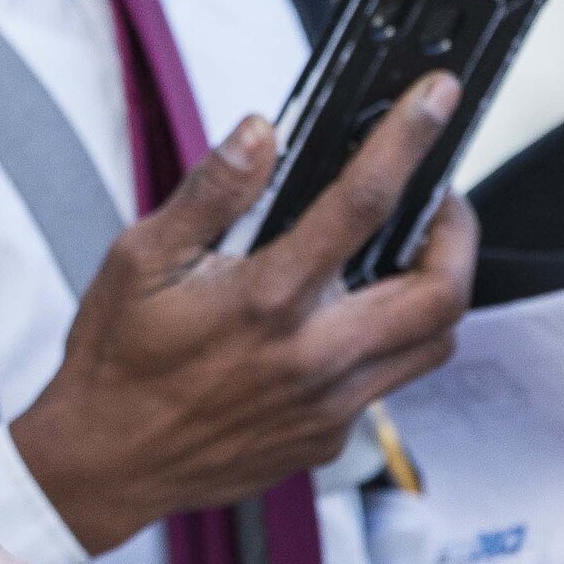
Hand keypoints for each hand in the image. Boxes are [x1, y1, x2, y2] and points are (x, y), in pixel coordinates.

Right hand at [8, 77, 475, 556]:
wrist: (105, 465)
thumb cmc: (118, 360)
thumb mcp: (140, 259)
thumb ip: (209, 193)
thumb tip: (260, 132)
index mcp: (267, 299)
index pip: (361, 203)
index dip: (409, 140)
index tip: (436, 98)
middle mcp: (312, 356)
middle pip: (440, 292)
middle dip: (458, 231)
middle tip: (440, 199)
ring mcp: (328, 405)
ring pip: (432, 343)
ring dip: (437, 290)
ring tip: (410, 255)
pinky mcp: (328, 438)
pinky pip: (388, 382)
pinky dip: (391, 340)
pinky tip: (352, 317)